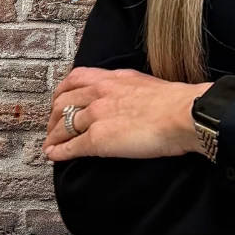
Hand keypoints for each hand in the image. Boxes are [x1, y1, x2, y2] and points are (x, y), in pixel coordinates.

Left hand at [42, 66, 213, 161]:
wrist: (183, 114)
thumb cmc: (175, 101)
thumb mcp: (146, 83)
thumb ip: (129, 87)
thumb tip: (127, 97)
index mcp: (113, 78)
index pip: (76, 78)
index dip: (62, 91)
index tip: (61, 99)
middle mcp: (100, 93)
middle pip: (63, 101)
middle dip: (53, 114)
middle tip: (53, 125)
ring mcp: (96, 116)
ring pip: (62, 124)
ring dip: (52, 135)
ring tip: (51, 143)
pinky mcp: (97, 140)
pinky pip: (69, 147)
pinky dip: (57, 152)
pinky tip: (52, 156)